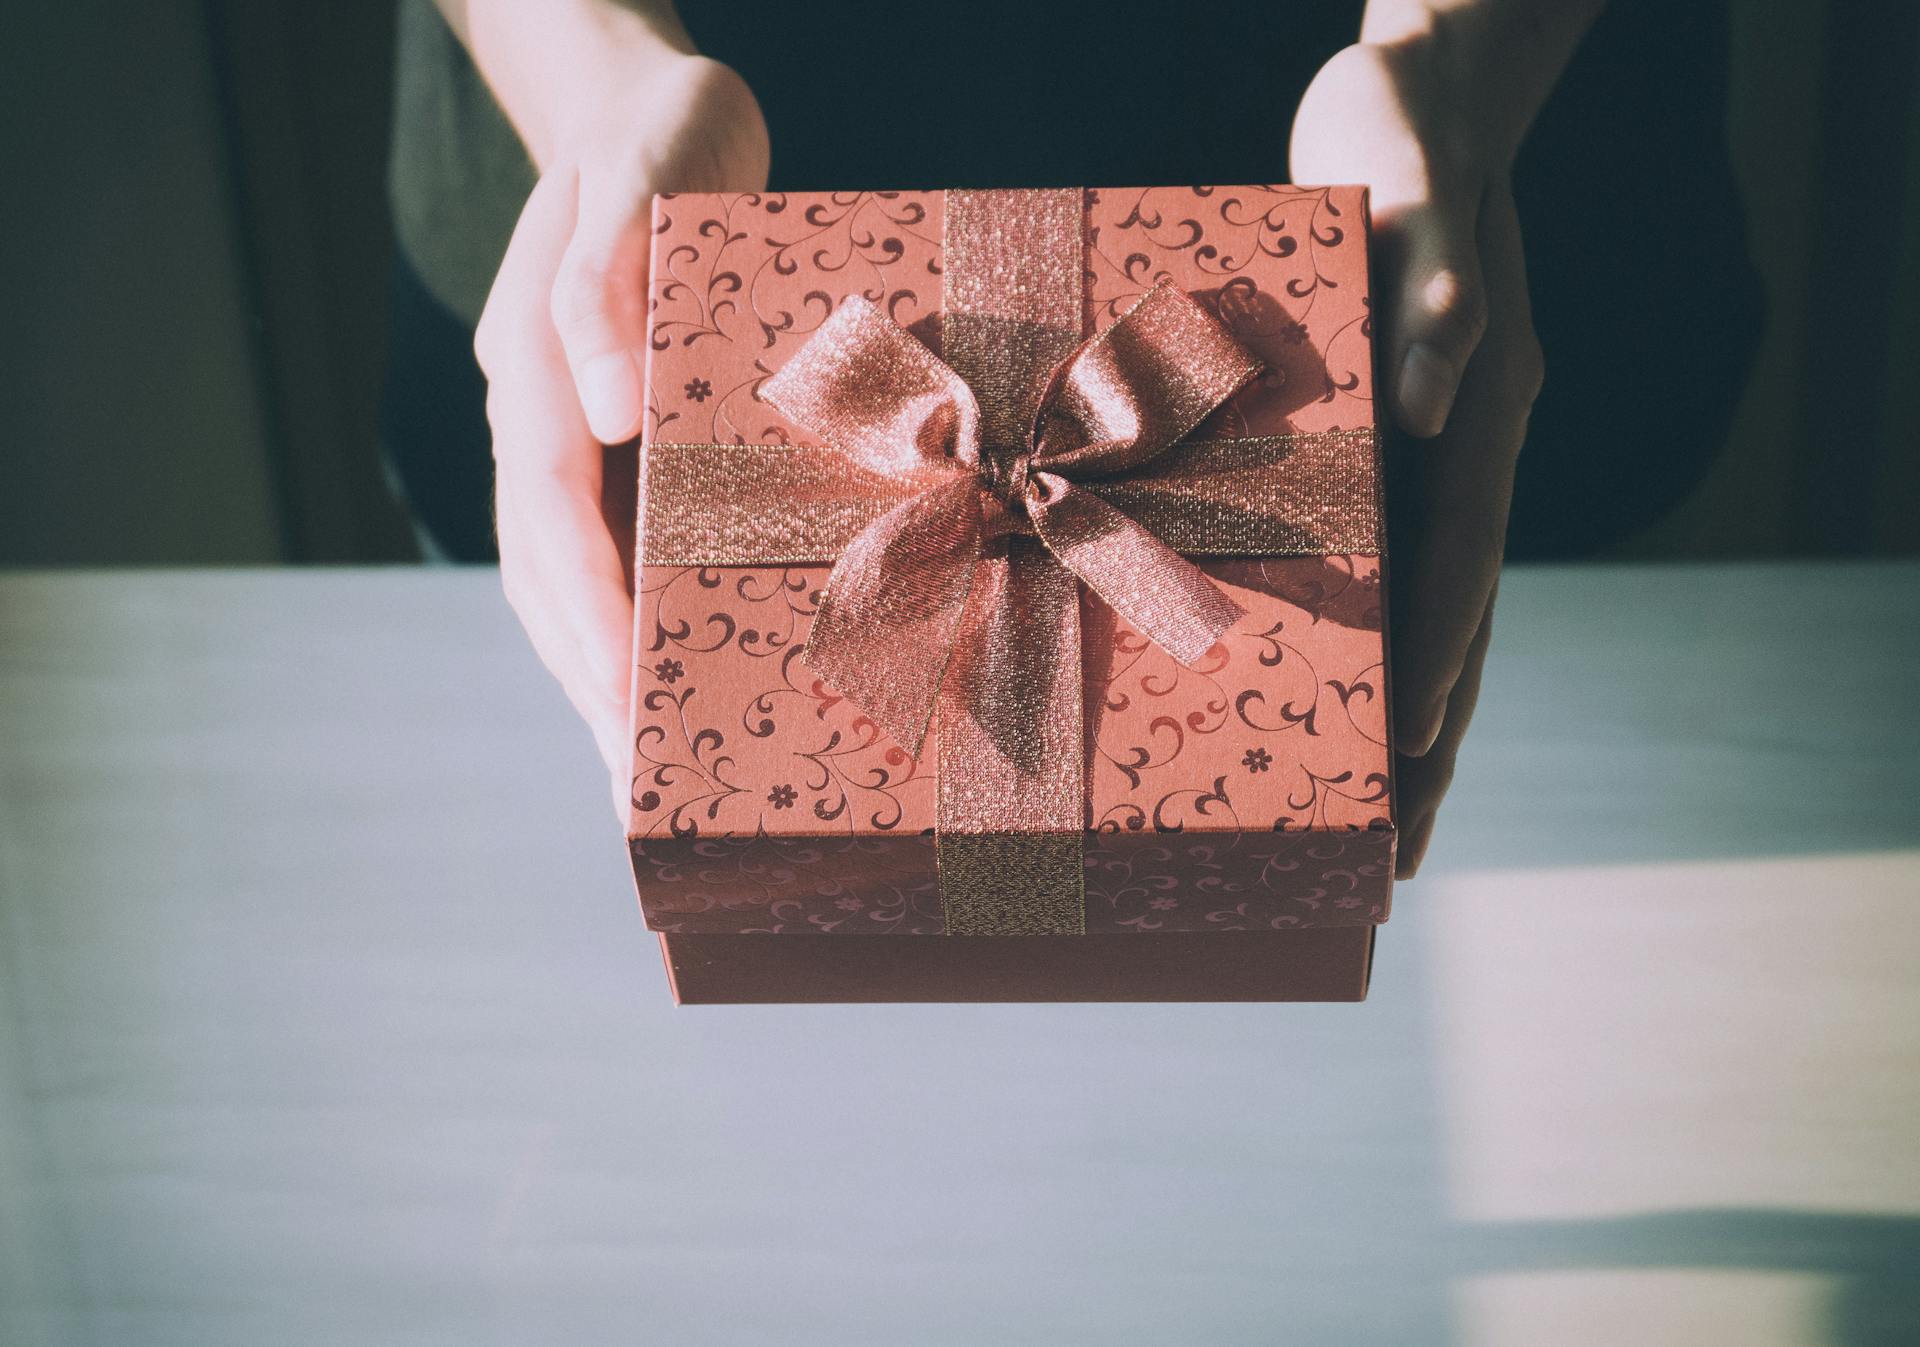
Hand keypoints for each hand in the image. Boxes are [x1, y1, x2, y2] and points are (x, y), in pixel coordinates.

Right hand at [475, 54, 768, 818]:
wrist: (652, 113)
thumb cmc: (660, 138)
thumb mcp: (644, 175)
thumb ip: (606, 280)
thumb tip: (610, 407)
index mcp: (536, 370)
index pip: (551, 519)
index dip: (588, 622)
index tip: (625, 712)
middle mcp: (546, 416)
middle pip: (547, 576)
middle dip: (590, 687)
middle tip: (638, 794)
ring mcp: (576, 434)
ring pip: (573, 575)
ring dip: (604, 674)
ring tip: (646, 771)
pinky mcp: (624, 437)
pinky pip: (621, 543)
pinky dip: (639, 617)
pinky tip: (680, 670)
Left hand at [1291, 40, 1545, 876]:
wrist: (1413, 103)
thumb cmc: (1404, 129)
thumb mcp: (1411, 181)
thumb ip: (1437, 283)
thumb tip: (1440, 401)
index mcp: (1478, 411)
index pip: (1465, 561)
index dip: (1442, 660)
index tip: (1418, 761)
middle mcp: (1461, 453)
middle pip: (1455, 621)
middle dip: (1428, 744)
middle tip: (1397, 862)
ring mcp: (1428, 462)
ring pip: (1420, 615)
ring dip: (1400, 727)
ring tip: (1371, 833)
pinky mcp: (1380, 451)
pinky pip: (1375, 567)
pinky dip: (1360, 649)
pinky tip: (1320, 708)